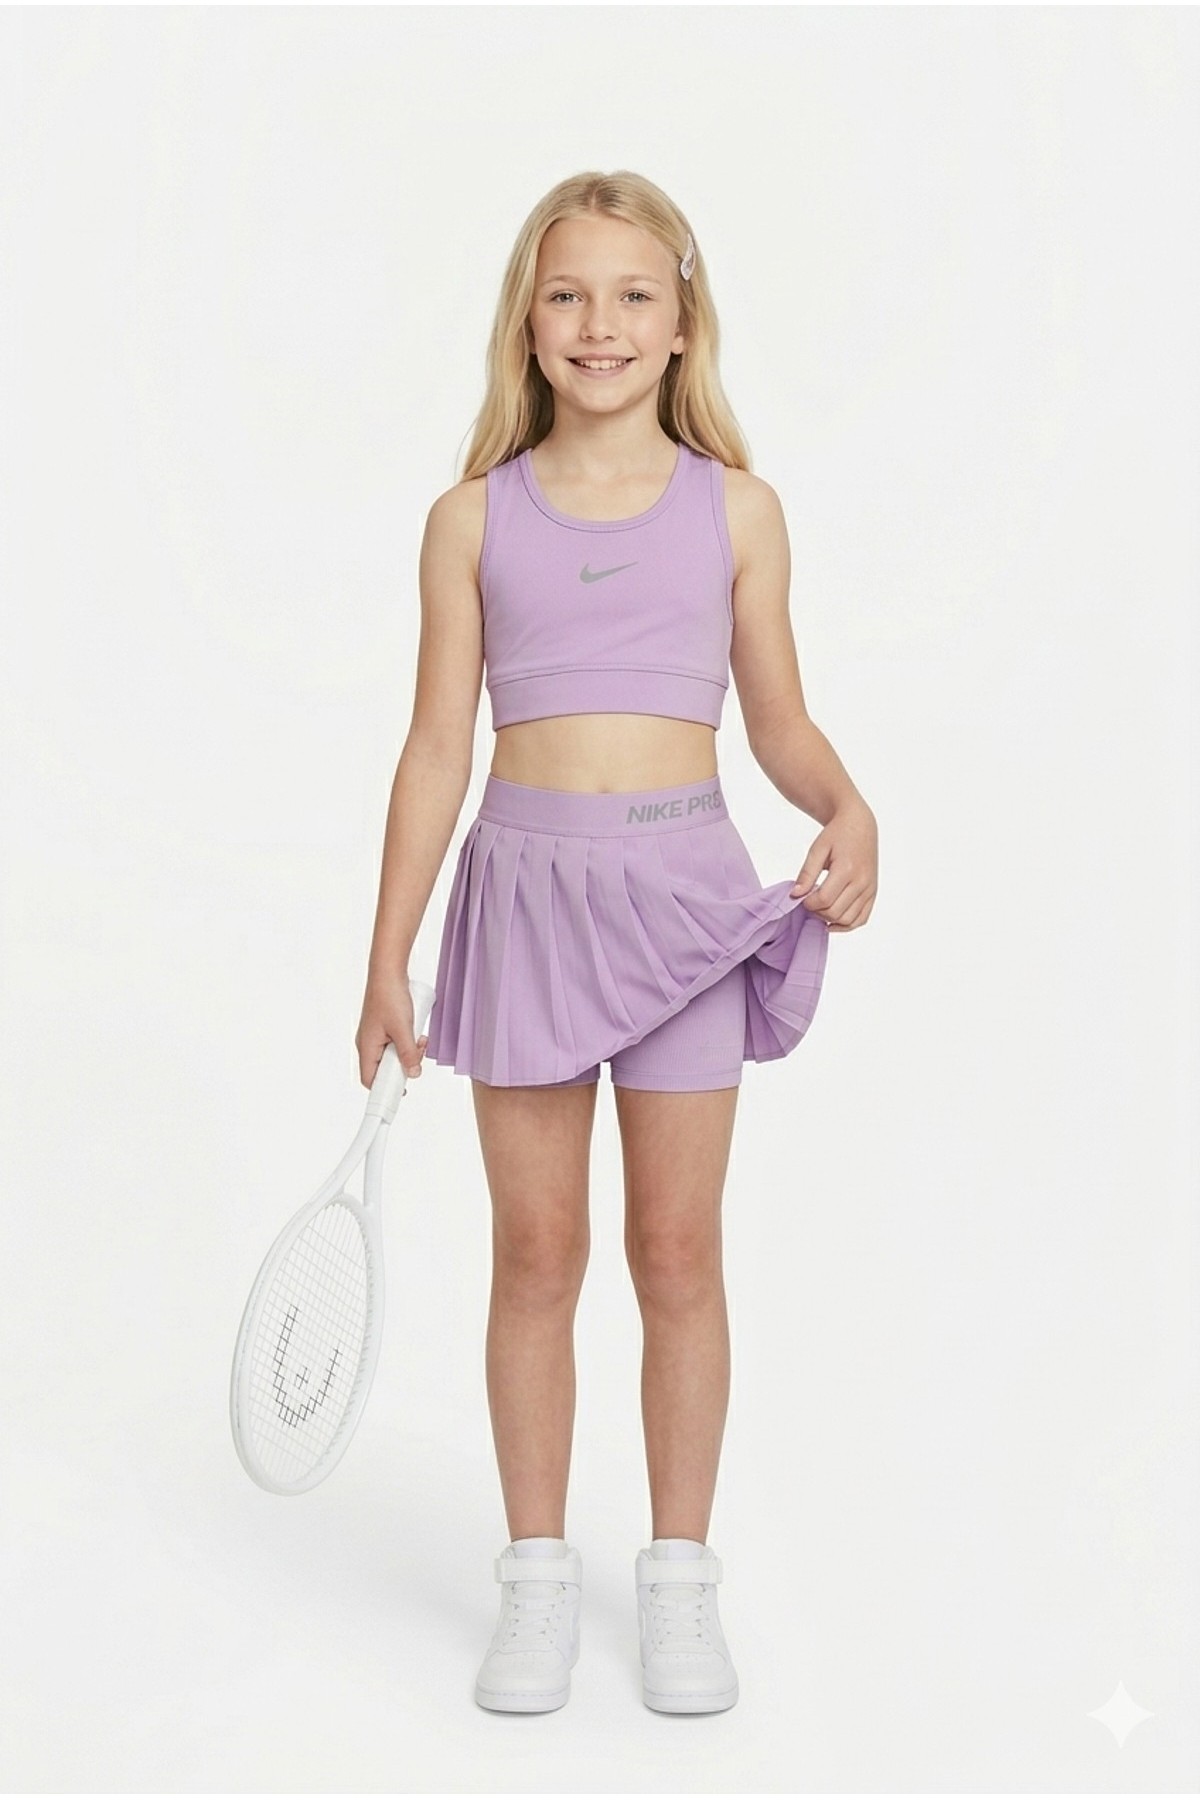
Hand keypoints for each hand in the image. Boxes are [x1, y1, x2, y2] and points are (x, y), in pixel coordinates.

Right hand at [355, 970, 428, 1087]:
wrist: (388, 972)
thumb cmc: (389, 996)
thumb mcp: (403, 1029)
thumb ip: (408, 1053)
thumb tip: (412, 1073)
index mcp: (366, 1047)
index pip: (370, 1079)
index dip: (384, 1090)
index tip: (400, 1095)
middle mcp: (368, 1043)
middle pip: (385, 1068)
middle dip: (404, 1065)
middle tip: (417, 1056)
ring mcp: (376, 1035)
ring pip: (393, 1055)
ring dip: (409, 1052)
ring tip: (419, 1040)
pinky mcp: (385, 1027)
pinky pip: (397, 1043)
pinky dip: (408, 1041)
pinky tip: (417, 1032)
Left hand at [789, 799, 876, 931]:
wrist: (860, 824)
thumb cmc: (837, 834)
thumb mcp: (817, 849)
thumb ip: (806, 873)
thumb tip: (795, 895)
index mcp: (847, 869)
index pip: (824, 899)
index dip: (808, 904)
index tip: (801, 897)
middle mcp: (862, 881)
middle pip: (836, 912)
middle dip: (817, 912)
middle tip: (808, 902)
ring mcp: (870, 888)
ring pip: (848, 920)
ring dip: (830, 920)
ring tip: (819, 908)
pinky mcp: (873, 892)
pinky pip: (862, 919)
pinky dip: (847, 925)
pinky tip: (832, 921)